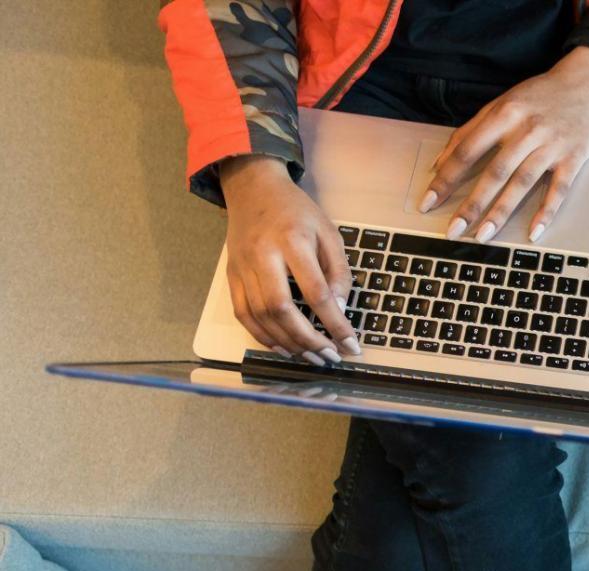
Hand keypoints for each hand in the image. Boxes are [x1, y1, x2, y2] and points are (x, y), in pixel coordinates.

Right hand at [220, 155, 357, 365]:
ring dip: (288, 343)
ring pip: (260, 316)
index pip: (316, 292)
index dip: (335, 324)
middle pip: (281, 309)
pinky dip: (262, 336)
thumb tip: (340, 311)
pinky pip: (243, 314)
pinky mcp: (231, 275)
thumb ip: (338, 272)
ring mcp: (242, 267)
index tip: (351, 345)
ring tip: (312, 357)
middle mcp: (263, 255)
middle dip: (308, 340)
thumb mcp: (329, 233)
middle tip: (329, 357)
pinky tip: (283, 348)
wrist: (253, 188)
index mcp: (292, 241)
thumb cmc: (296, 211)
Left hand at [423, 47, 588, 242]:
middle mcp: (526, 131)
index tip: (429, 201)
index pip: (467, 150)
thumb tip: (439, 164)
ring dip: (502, 212)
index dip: (446, 177)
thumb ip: (470, 132)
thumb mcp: (500, 104)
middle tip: (454, 230)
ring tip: (484, 235)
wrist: (584, 83)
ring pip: (523, 183)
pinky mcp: (573, 158)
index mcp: (504, 114)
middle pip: (495, 172)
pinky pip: (559, 190)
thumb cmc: (537, 97)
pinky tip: (533, 232)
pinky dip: (546, 211)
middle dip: (472, 204)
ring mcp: (551, 146)